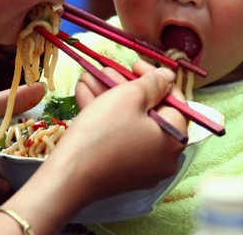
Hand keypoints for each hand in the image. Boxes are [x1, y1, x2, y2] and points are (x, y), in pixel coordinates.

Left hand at [0, 82, 45, 228]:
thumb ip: (6, 102)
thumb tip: (41, 86)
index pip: (31, 149)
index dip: (46, 142)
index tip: (63, 132)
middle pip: (27, 173)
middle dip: (41, 166)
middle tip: (54, 155)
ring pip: (14, 193)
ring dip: (23, 184)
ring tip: (30, 171)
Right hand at [51, 61, 187, 201]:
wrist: (68, 177)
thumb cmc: (103, 132)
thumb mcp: (129, 97)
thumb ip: (153, 82)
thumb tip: (169, 77)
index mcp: (174, 139)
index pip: (174, 101)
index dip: (156, 78)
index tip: (135, 64)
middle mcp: (163, 156)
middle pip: (149, 111)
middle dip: (125, 86)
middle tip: (107, 70)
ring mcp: (142, 166)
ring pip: (130, 122)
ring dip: (110, 97)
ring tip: (88, 77)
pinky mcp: (121, 170)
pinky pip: (120, 137)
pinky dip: (106, 116)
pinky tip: (84, 94)